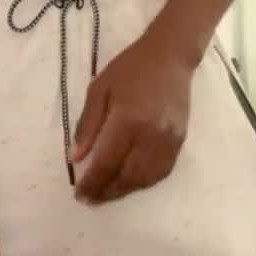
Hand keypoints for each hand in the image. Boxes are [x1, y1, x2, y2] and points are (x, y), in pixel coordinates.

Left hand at [71, 34, 192, 204]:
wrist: (170, 56)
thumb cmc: (130, 69)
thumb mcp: (99, 90)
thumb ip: (87, 126)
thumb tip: (75, 158)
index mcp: (128, 120)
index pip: (107, 163)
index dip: (93, 183)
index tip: (80, 195)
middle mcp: (151, 135)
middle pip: (127, 176)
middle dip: (107, 192)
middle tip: (91, 199)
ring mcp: (169, 140)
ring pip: (145, 179)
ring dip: (125, 190)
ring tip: (107, 193)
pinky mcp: (180, 141)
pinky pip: (161, 171)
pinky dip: (144, 182)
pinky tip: (131, 181)